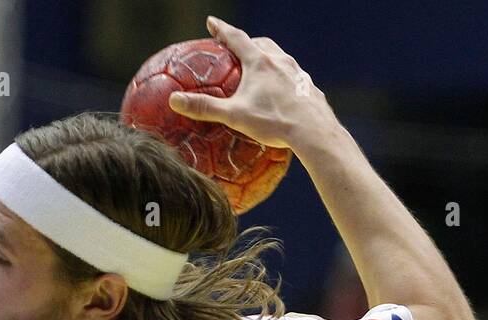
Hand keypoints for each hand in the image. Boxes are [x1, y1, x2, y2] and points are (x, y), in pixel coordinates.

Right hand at [168, 16, 337, 152]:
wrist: (313, 130)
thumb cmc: (272, 121)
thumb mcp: (233, 115)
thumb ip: (204, 107)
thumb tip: (174, 100)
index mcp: (260, 63)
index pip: (237, 38)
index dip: (222, 29)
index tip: (211, 22)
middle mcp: (280, 61)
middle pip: (260, 43)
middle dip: (247, 42)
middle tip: (236, 48)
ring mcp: (296, 72)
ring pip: (278, 57)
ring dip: (266, 57)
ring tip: (257, 69)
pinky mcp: (307, 86)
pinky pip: (291, 75)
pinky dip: (280, 76)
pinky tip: (278, 91)